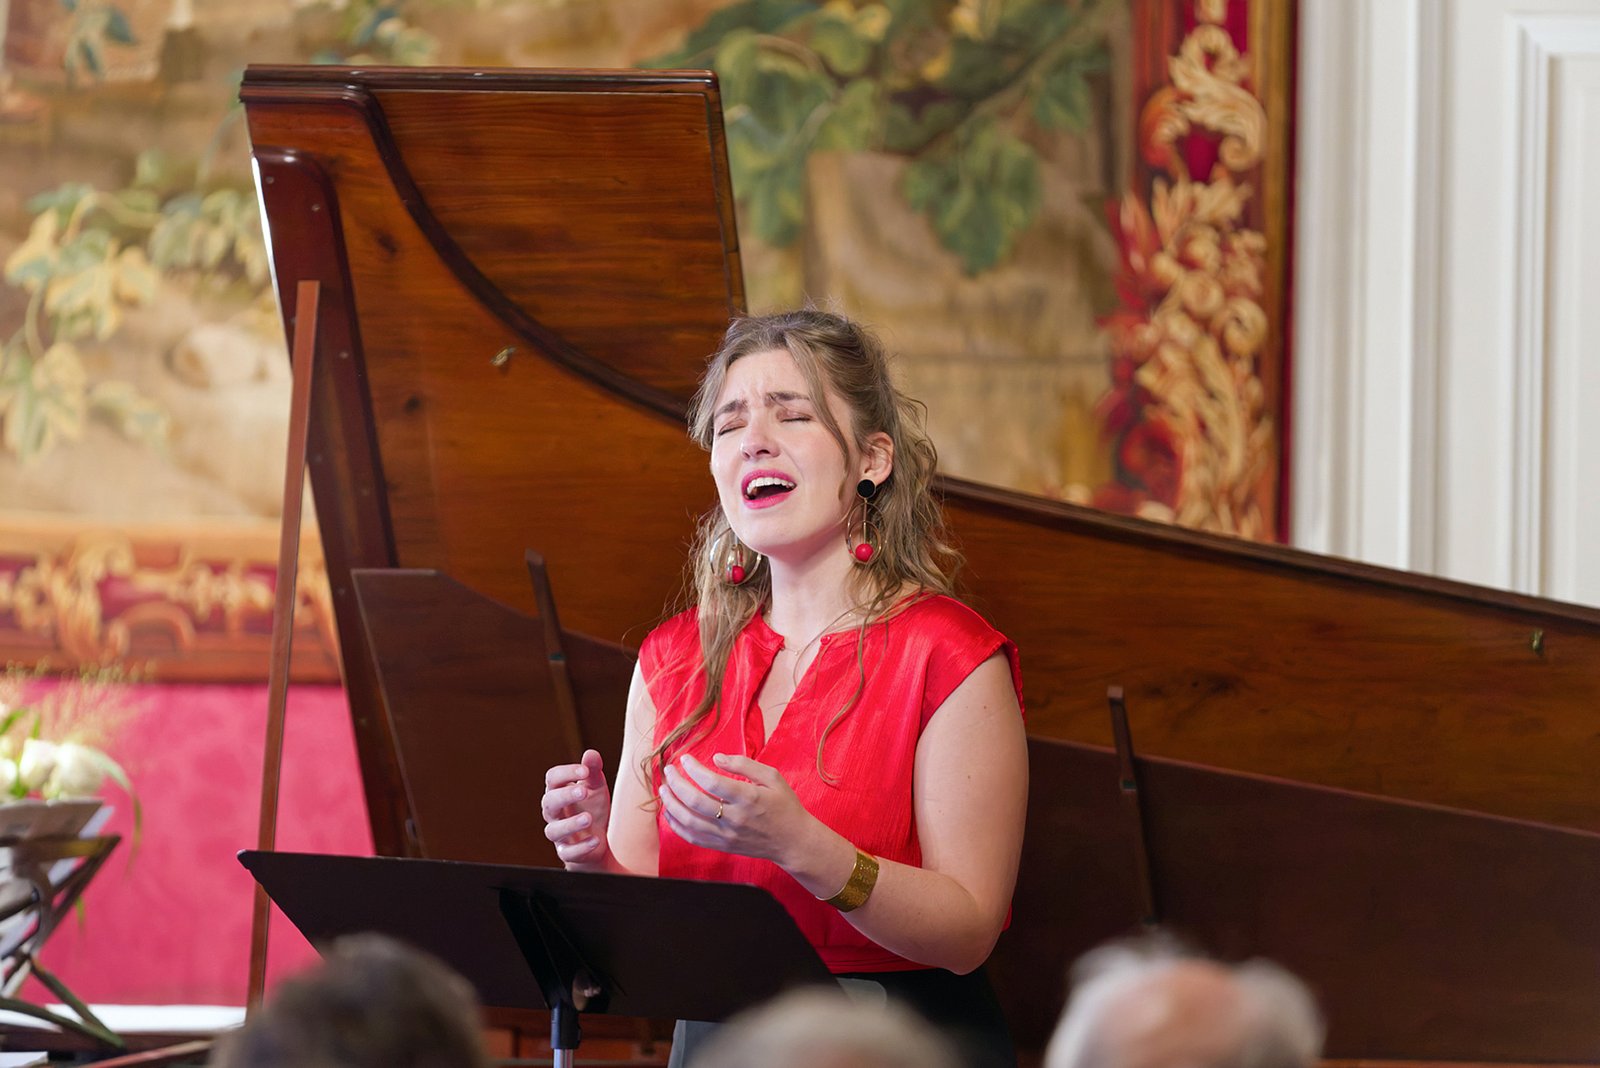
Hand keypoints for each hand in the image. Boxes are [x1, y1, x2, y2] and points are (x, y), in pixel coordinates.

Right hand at [541, 749, 611, 870]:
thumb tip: (591, 754)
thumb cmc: (593, 808)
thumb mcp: (596, 788)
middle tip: (583, 791)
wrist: (601, 841)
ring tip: (589, 819)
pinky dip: (581, 847)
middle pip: (549, 802)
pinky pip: (568, 852)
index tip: (585, 771)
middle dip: (565, 796)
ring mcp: (559, 834)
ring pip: (554, 830)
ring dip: (571, 824)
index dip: (566, 772)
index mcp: (558, 792)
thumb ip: (592, 771)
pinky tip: (596, 840)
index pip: (552, 778)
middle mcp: (554, 813)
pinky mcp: (567, 853)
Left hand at [658, 753, 817, 866]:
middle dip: (676, 784)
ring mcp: (727, 835)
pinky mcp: (723, 846)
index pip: (712, 782)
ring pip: (690, 821)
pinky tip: (670, 812)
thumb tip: (716, 758)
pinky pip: (693, 837)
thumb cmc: (784, 805)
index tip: (685, 759)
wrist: (793, 841)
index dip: (694, 769)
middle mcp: (735, 818)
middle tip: (668, 771)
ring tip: (663, 790)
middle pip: (695, 801)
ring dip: (671, 804)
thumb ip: (744, 764)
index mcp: (749, 798)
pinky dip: (677, 825)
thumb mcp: (772, 777)